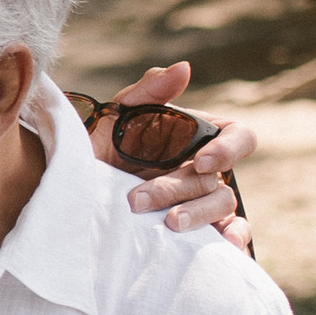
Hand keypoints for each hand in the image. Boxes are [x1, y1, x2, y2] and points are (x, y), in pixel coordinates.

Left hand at [101, 61, 253, 246]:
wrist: (76, 191)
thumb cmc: (102, 147)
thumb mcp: (117, 116)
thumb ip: (149, 91)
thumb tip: (184, 68)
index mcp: (201, 138)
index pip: (240, 137)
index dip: (228, 149)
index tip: (201, 161)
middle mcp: (208, 171)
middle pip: (218, 179)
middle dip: (179, 188)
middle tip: (139, 199)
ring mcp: (204, 202)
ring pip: (221, 207)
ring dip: (196, 215)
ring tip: (168, 224)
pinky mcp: (199, 232)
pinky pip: (229, 236)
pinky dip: (233, 240)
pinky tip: (224, 246)